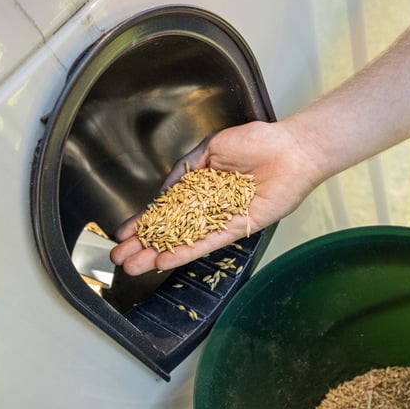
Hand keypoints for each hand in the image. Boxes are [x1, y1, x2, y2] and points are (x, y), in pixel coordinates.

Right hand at [109, 119, 323, 274]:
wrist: (290, 149)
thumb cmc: (257, 141)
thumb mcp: (210, 148)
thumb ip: (184, 170)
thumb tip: (163, 190)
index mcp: (200, 187)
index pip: (166, 209)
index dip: (144, 222)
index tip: (123, 234)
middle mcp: (208, 207)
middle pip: (170, 230)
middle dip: (143, 245)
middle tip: (119, 259)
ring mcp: (221, 219)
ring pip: (184, 241)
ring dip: (157, 255)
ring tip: (133, 267)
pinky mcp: (238, 228)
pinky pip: (208, 243)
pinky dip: (186, 252)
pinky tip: (164, 261)